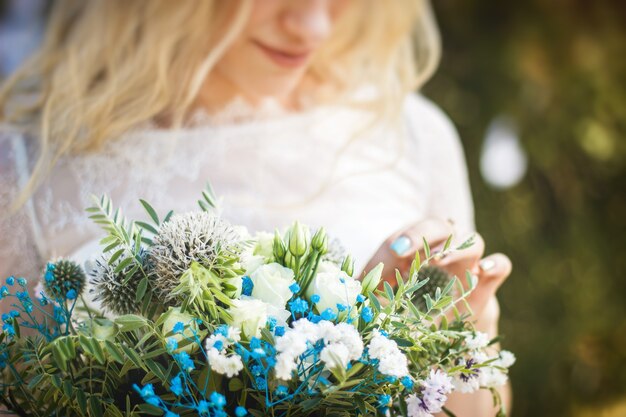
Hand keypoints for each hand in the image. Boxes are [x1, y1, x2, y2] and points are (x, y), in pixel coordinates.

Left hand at [361, 218, 511, 335]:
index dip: (405, 237)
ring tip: (439, 261)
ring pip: (472, 239)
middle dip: (426, 234)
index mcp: (414, 247)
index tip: (396, 250)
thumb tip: (371, 267)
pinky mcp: (485, 284)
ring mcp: (466, 264)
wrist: (429, 336)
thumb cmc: (398, 308)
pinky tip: (484, 269)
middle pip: (440, 225)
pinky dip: (496, 263)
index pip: (411, 231)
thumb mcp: (378, 295)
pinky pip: (501, 264)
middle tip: (414, 251)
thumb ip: (372, 277)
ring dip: (456, 246)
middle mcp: (442, 249)